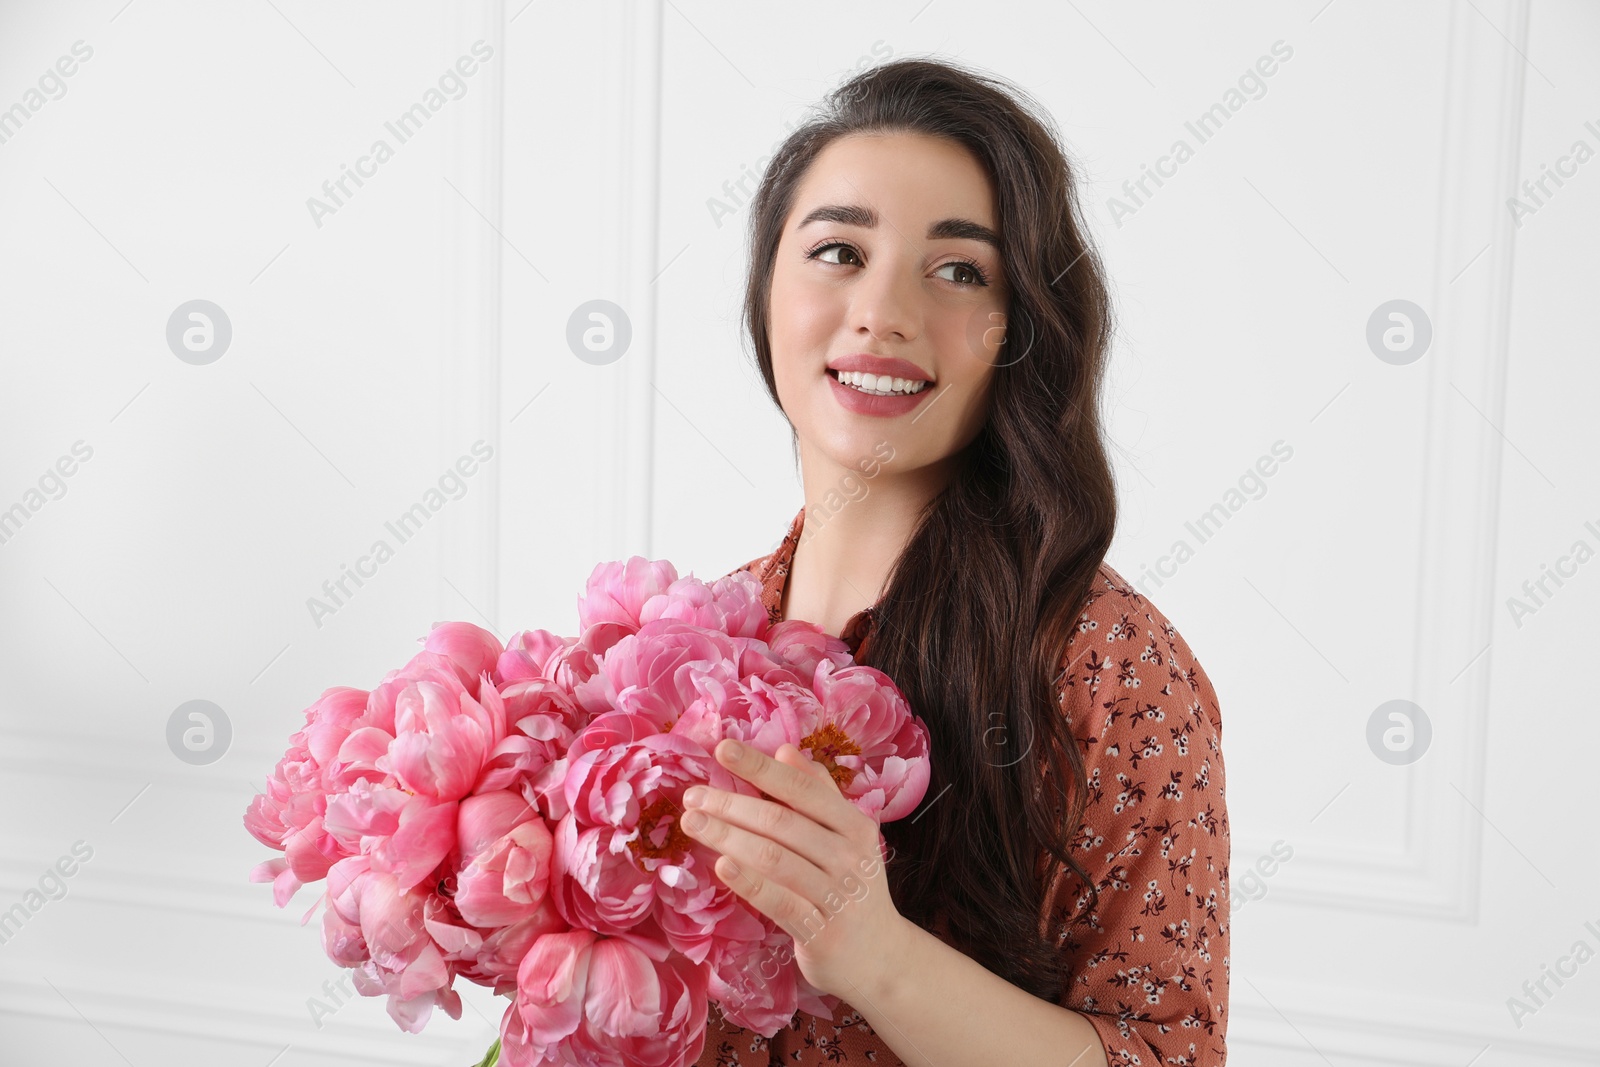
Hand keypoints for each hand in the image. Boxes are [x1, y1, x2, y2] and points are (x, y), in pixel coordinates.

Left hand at [678, 738, 911, 1002]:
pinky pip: (779, 902)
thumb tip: (784, 750)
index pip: (802, 788)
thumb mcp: (845, 837)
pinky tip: (720, 865)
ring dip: (728, 837)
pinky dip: (749, 882)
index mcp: (854, 826)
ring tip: (692, 824)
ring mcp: (836, 896)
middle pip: (781, 822)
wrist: (879, 958)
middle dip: (732, 805)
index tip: (722, 749)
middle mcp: (849, 857)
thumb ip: (817, 792)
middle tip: (692, 796)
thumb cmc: (849, 887)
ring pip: (774, 859)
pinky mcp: (820, 932)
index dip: (761, 767)